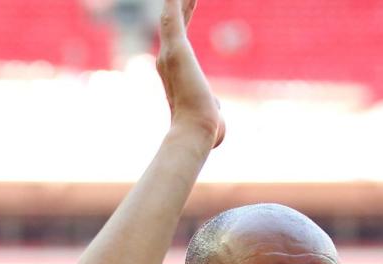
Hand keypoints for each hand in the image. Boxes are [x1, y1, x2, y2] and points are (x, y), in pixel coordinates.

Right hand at [157, 0, 224, 147]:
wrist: (196, 132)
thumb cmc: (205, 128)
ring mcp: (169, 53)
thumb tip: (216, 107)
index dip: (184, 17)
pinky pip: (173, 17)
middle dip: (181, 3)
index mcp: (175, 70)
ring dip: (177, 0)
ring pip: (171, 15)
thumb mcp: (210, 111)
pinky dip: (173, 2)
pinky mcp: (177, 50)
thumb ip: (211, 104)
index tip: (189, 2)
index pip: (179, 36)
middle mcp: (166, 59)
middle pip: (173, 21)